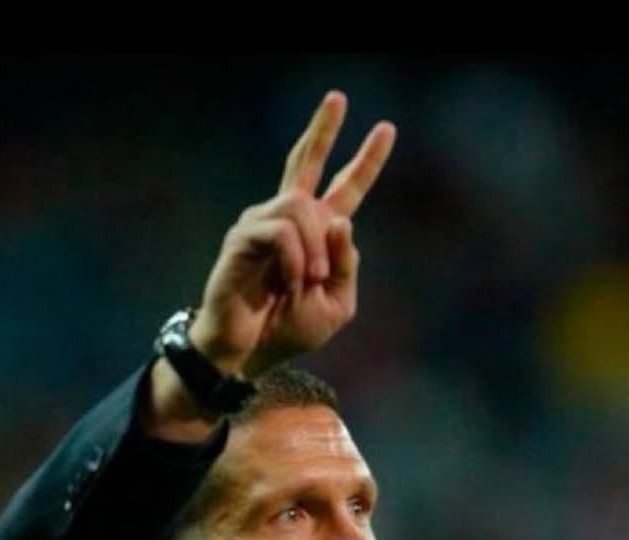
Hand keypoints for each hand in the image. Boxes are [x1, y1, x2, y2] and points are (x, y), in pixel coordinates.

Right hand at [191, 90, 395, 374]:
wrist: (249, 352)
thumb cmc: (287, 330)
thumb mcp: (337, 306)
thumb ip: (347, 266)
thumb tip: (340, 221)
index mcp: (316, 234)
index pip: (344, 189)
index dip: (366, 162)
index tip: (386, 130)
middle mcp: (288, 220)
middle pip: (307, 162)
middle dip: (324, 130)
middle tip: (339, 98)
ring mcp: (262, 223)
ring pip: (302, 208)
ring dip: (315, 249)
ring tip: (310, 281)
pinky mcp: (242, 237)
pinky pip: (283, 233)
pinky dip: (295, 262)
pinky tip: (289, 283)